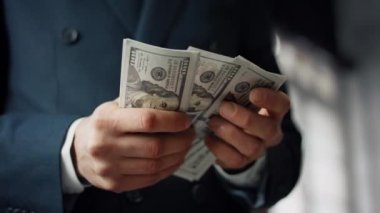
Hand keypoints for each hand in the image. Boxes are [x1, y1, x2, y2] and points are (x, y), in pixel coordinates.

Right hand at [72, 100, 194, 192]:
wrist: (78, 151)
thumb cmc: (103, 124)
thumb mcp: (113, 107)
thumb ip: (139, 105)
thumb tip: (174, 104)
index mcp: (107, 122)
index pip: (147, 121)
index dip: (172, 121)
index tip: (186, 120)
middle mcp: (106, 146)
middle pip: (155, 147)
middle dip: (180, 140)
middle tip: (190, 134)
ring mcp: (110, 169)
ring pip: (156, 165)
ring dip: (178, 155)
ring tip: (185, 146)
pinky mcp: (115, 184)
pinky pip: (150, 179)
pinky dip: (168, 169)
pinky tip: (174, 160)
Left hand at [205, 88, 289, 169]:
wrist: (229, 132)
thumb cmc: (235, 105)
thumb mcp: (239, 95)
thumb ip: (235, 87)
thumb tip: (216, 74)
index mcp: (274, 110)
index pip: (281, 104)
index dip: (269, 99)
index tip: (252, 93)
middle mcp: (271, 131)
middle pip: (267, 129)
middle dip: (245, 118)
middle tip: (224, 107)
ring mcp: (259, 148)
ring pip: (252, 147)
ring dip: (230, 133)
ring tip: (213, 121)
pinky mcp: (243, 161)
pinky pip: (235, 160)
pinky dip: (219, 148)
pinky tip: (208, 137)